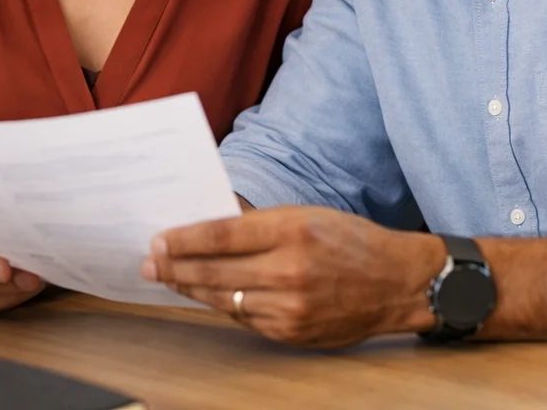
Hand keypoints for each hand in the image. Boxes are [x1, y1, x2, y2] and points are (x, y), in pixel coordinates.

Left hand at [143, 206, 445, 346]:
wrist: (397, 282)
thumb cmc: (350, 240)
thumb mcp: (306, 215)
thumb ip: (259, 224)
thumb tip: (209, 229)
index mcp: (291, 230)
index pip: (221, 235)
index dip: (183, 239)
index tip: (158, 239)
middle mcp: (288, 270)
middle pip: (214, 270)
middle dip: (175, 267)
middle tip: (149, 263)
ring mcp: (290, 307)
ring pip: (224, 298)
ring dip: (191, 288)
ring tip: (168, 279)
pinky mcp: (292, 332)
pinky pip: (245, 318)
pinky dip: (223, 305)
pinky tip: (207, 295)